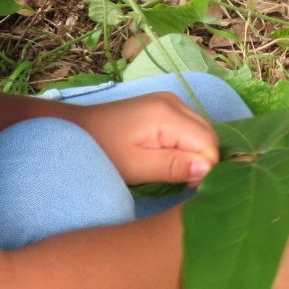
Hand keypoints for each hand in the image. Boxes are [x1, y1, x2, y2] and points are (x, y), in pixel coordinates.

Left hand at [70, 91, 219, 185]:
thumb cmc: (104, 152)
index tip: (186, 187)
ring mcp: (171, 101)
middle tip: (181, 183)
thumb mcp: (137, 166)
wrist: (78, 130)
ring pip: (203, 132)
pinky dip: (189, 145)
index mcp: (168, 114)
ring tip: (175, 172)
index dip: (205, 170)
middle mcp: (175, 101)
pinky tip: (173, 159)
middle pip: (210, 136)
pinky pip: (191, 128)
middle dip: (203, 162)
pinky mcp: (166, 106)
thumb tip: (209, 169)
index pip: (208, 145)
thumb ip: (174, 166)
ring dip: (196, 154)